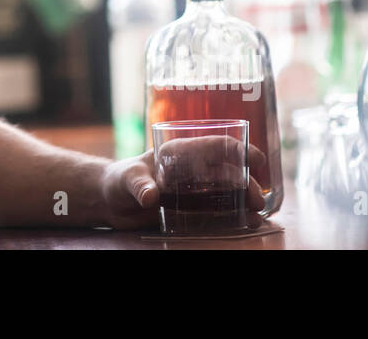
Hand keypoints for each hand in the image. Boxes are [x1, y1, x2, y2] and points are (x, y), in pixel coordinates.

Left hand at [98, 139, 267, 230]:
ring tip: (257, 216)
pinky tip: (245, 223)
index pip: (217, 145)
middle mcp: (192, 169)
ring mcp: (193, 190)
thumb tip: (151, 197)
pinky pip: (217, 211)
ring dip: (244, 201)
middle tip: (257, 202)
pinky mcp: (190, 209)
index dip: (240, 150)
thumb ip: (138, 186)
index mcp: (181, 152)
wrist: (110, 201)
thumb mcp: (127, 179)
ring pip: (226, 192)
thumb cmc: (118, 180)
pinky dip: (233, 216)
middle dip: (246, 184)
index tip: (257, 161)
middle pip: (227, 172)